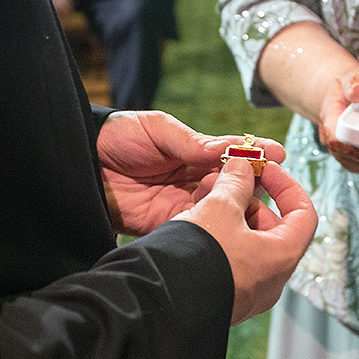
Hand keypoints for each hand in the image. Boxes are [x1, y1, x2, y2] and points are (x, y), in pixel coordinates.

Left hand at [96, 110, 286, 235]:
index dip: (257, 156)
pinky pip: (198, 229)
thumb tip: (227, 149)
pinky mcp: (169, 225)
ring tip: (253, 208)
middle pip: (235, 187)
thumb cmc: (117, 136)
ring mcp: (183, 204)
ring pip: (222, 211)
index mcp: (195, 153)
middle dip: (256, 187)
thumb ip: (191, 142)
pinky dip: (213, 228)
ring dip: (238, 210)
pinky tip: (226, 226)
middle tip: (271, 188)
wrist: (79, 163)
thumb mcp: (157, 129)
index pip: (233, 156)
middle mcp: (194, 180)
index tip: (279, 155)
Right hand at [172, 158, 317, 324]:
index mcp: (282, 257)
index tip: (266, 170)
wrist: (161, 301)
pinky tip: (196, 224)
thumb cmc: (199, 258)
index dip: (287, 185)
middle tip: (224, 182)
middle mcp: (271, 280)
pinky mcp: (226, 298)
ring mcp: (248, 293)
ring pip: (248, 243)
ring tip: (203, 200)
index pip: (304, 214)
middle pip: (272, 227)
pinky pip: (231, 260)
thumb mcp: (219, 208)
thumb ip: (235, 183)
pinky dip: (220, 237)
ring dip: (230, 216)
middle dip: (248, 200)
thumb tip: (241, 168)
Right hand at [318, 69, 358, 176]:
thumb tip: (358, 92)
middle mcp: (333, 139)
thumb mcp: (353, 77)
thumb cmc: (350, 85)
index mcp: (330, 120)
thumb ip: (355, 83)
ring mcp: (341, 149)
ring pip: (356, 166)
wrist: (344, 92)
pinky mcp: (352, 155)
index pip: (335, 141)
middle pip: (347, 158)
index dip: (354, 151)